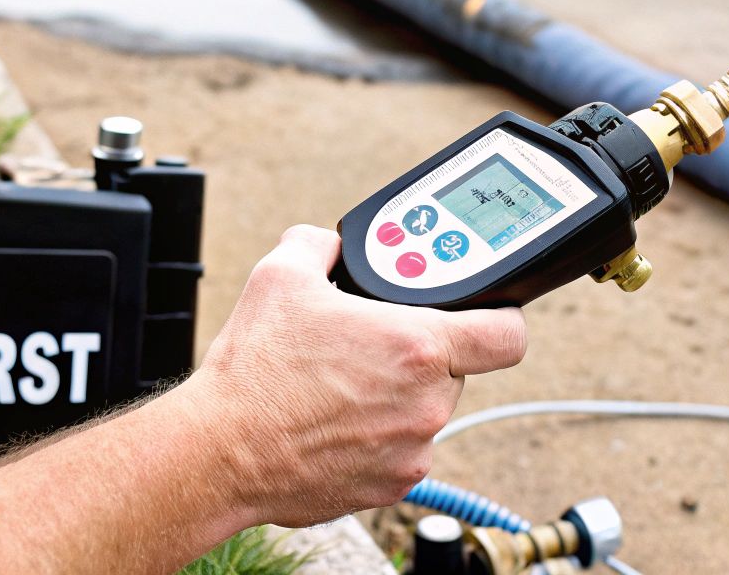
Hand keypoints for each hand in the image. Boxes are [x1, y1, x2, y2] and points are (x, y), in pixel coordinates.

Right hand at [175, 225, 527, 528]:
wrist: (221, 451)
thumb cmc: (254, 371)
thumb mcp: (280, 276)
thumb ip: (318, 244)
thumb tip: (328, 242)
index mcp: (417, 346)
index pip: (508, 334)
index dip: (502, 318)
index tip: (486, 315)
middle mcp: (426, 404)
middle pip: (456, 370)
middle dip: (423, 357)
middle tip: (372, 348)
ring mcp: (412, 450)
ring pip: (426, 411)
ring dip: (398, 398)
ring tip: (343, 387)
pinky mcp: (391, 486)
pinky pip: (401, 451)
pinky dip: (377, 437)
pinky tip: (334, 423)